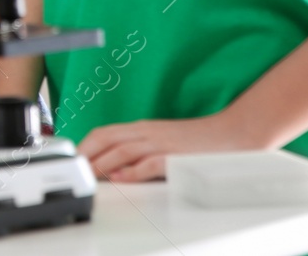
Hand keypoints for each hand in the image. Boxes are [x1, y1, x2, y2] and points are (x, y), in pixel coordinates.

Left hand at [80, 111, 263, 181]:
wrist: (234, 134)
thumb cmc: (197, 141)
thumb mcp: (161, 140)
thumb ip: (139, 149)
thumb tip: (113, 166)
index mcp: (142, 128)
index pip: (104, 133)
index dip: (85, 145)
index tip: (73, 160)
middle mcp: (148, 132)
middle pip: (107, 138)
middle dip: (87, 153)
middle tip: (75, 169)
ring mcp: (162, 143)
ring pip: (124, 149)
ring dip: (103, 162)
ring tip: (89, 175)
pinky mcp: (178, 156)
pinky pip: (151, 162)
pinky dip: (134, 171)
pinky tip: (122, 179)